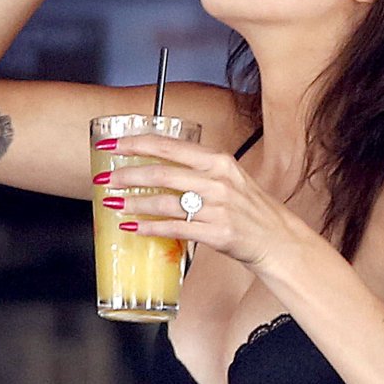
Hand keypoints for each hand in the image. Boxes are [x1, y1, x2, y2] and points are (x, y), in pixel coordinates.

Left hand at [100, 133, 303, 268]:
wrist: (278, 240)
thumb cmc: (251, 210)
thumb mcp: (230, 179)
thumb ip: (198, 171)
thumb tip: (159, 168)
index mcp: (219, 162)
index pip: (170, 146)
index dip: (137, 144)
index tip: (113, 144)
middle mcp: (218, 182)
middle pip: (162, 173)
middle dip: (127, 175)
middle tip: (105, 179)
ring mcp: (218, 208)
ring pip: (165, 203)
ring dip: (134, 204)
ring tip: (114, 204)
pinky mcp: (217, 233)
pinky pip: (175, 229)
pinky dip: (151, 228)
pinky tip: (135, 228)